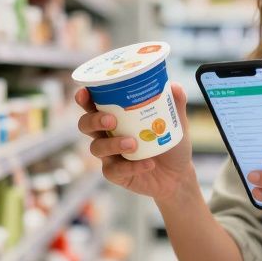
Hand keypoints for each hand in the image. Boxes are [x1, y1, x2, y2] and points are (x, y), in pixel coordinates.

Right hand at [75, 83, 196, 201]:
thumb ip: (174, 104)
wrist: (177, 174)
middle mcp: (106, 134)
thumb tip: (175, 86)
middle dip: (94, 120)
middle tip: (111, 120)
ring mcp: (109, 155)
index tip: (84, 93)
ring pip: (97, 148)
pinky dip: (131, 167)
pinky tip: (148, 164)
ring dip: (113, 144)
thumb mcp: (175, 122)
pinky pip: (114, 170)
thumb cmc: (168, 142)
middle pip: (85, 125)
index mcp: (114, 116)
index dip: (84, 98)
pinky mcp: (116, 174)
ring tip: (133, 144)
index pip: (92, 104)